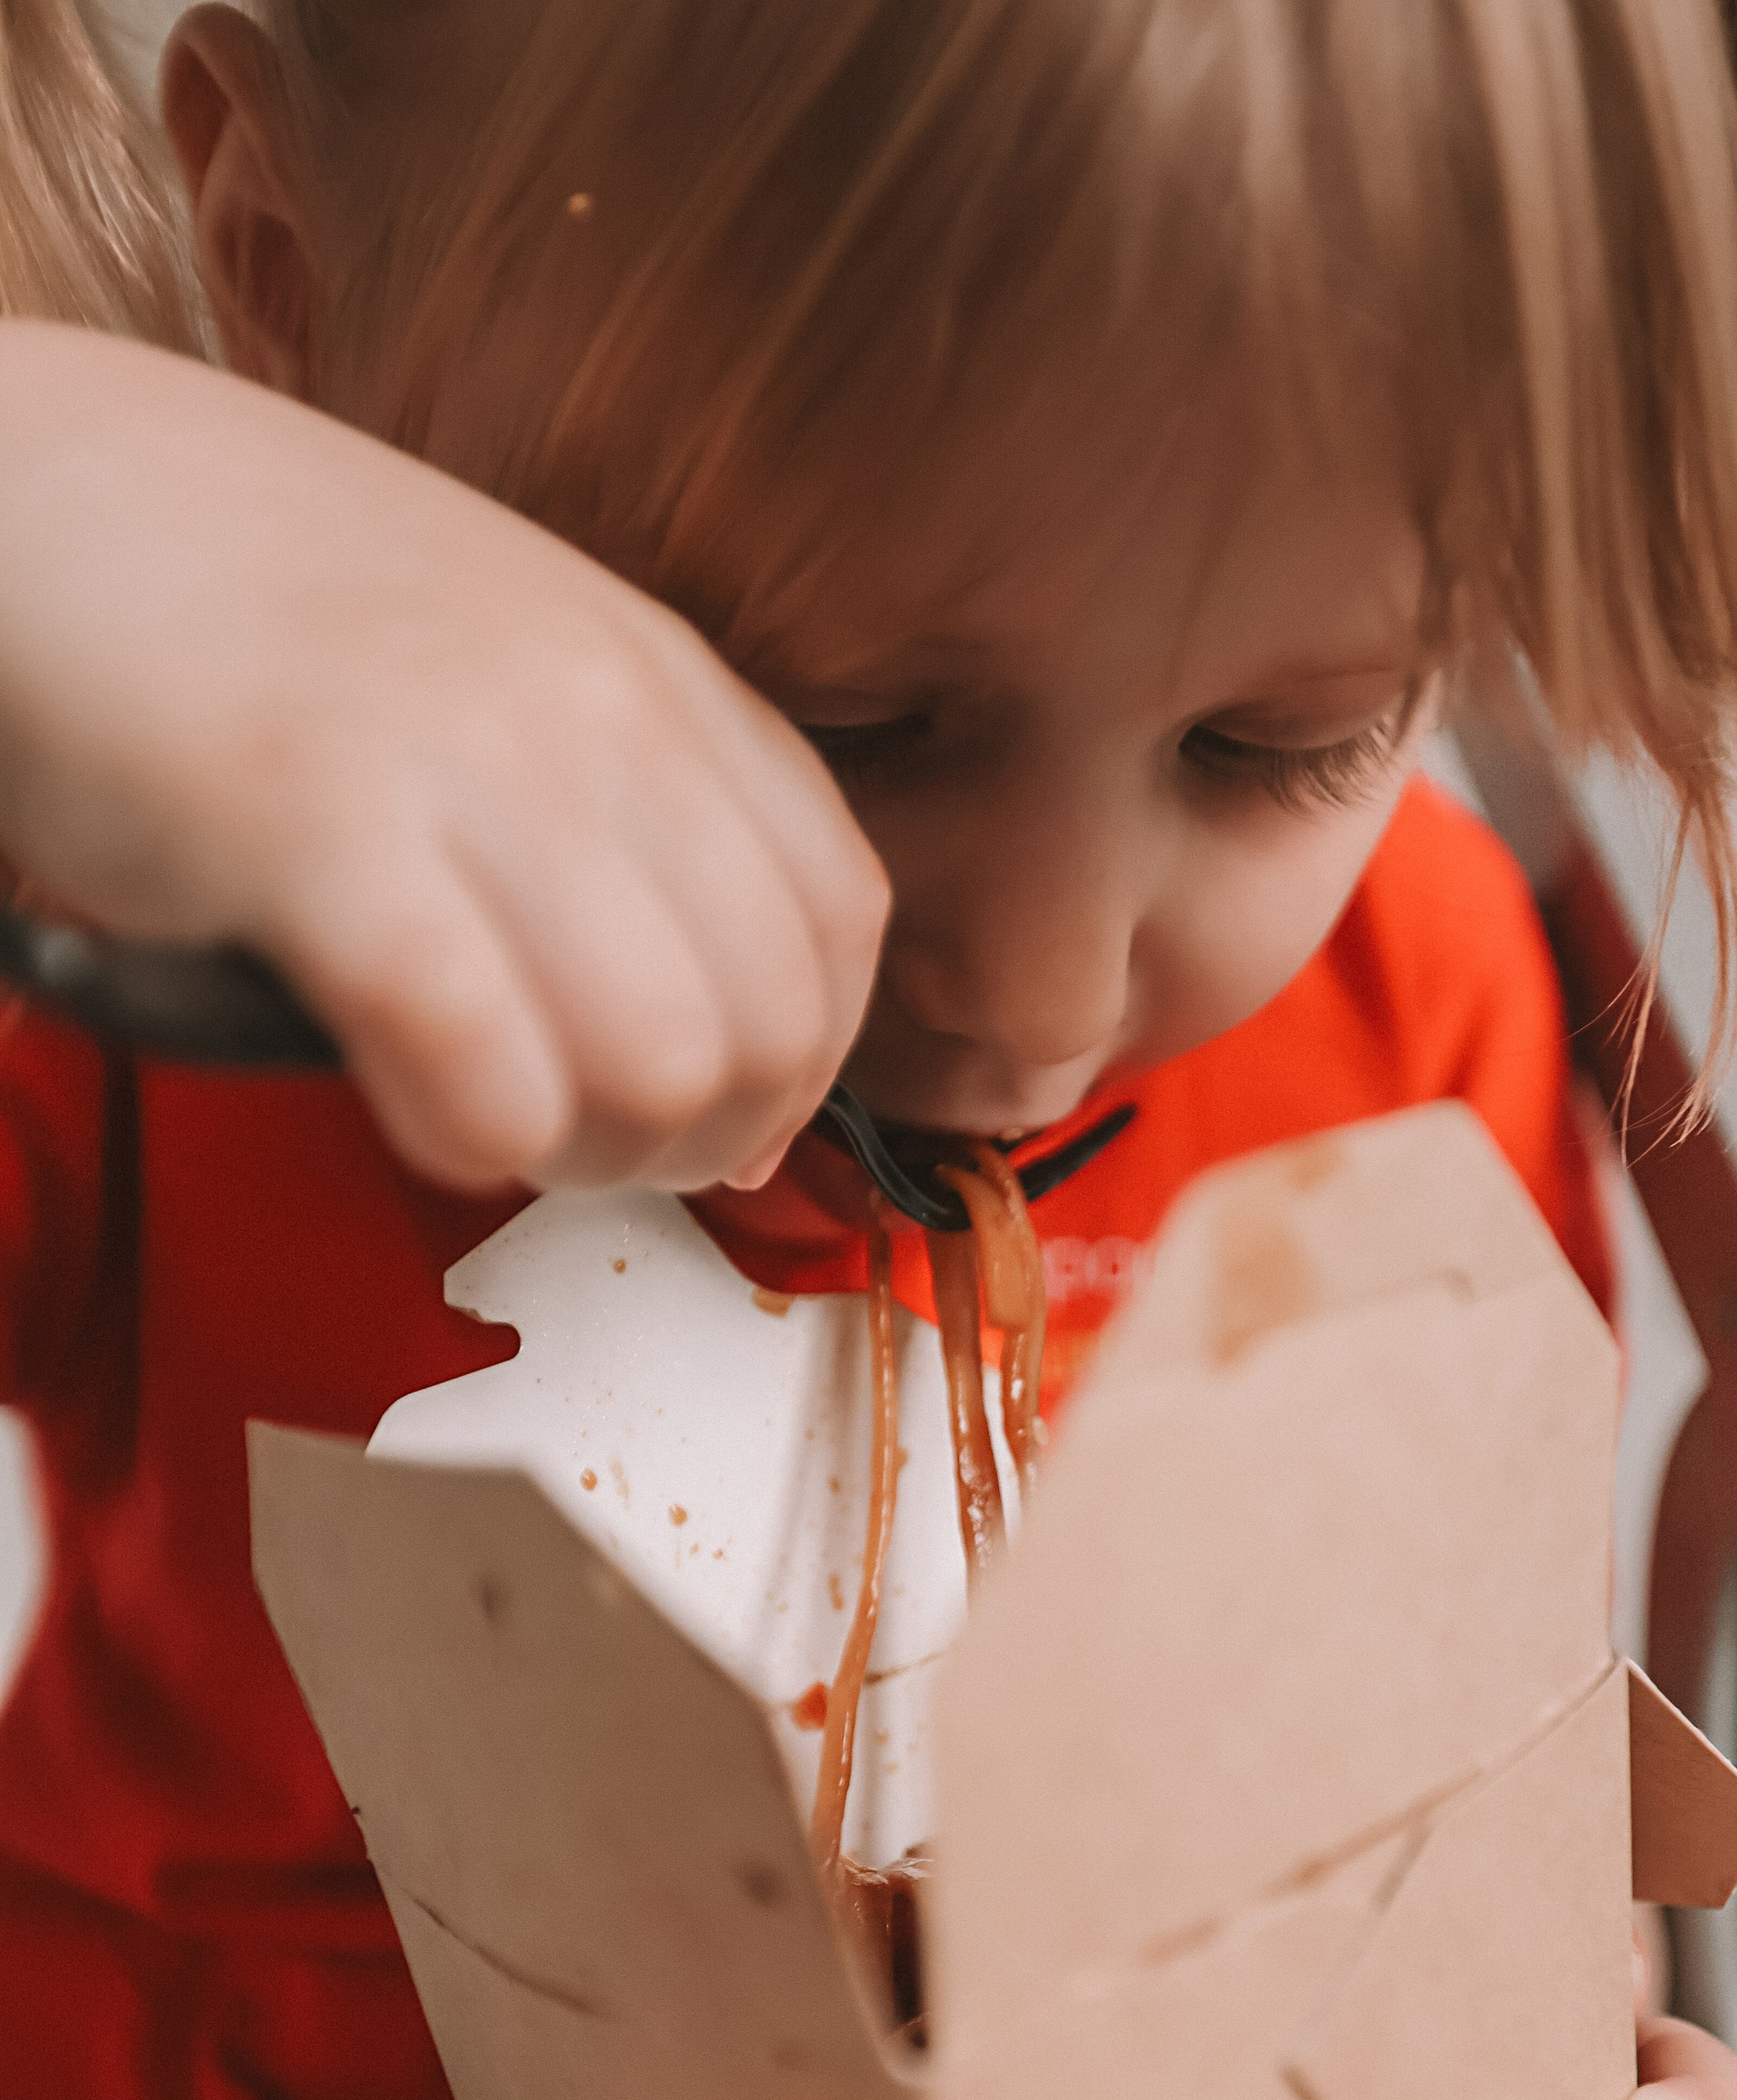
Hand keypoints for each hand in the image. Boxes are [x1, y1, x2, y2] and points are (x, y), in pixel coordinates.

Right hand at [0, 325, 886, 1193]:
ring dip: (584, 1154)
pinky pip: (486, 1068)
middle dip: (693, 1143)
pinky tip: (404, 1095)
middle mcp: (595, 712)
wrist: (36, 488)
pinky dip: (464, 1137)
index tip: (711, 1121)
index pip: (837, 923)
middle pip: (769, 1025)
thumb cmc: (249, 608)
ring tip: (490, 1123)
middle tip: (582, 1143)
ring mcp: (466, 761)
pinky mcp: (319, 830)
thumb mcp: (502, 667)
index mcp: (655, 675)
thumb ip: (619, 812)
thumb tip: (705, 1047)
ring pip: (660, 1065)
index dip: (796, 1070)